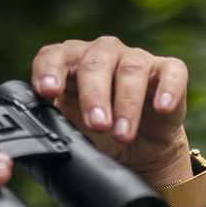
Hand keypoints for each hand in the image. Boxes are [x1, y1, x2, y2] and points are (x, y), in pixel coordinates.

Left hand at [31, 36, 191, 186]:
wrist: (138, 152)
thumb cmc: (99, 135)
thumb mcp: (72, 132)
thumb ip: (53, 128)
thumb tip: (34, 140)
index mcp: (71, 64)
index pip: (54, 56)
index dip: (49, 70)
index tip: (47, 91)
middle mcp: (103, 54)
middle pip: (95, 64)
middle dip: (94, 96)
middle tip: (96, 125)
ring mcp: (136, 60)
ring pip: (131, 70)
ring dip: (126, 104)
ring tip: (122, 134)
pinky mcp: (167, 71)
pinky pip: (171, 72)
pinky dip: (167, 89)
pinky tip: (162, 107)